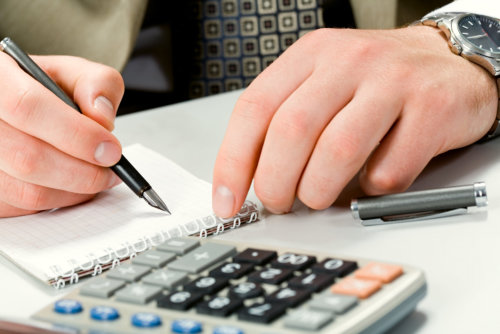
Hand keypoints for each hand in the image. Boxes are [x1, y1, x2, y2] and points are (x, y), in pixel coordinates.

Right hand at [0, 54, 123, 216]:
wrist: (11, 103)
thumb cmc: (38, 89)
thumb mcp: (70, 72)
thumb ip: (97, 84)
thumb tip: (103, 117)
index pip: (28, 106)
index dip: (76, 134)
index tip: (110, 149)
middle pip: (28, 158)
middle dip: (83, 172)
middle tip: (111, 169)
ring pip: (26, 191)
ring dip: (74, 191)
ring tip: (97, 177)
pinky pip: (22, 207)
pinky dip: (56, 201)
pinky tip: (71, 186)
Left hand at [212, 25, 497, 216]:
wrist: (449, 61)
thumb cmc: (376, 81)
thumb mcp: (323, 82)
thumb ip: (286, 119)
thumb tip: (250, 178)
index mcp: (311, 55)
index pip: (255, 108)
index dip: (234, 161)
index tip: (227, 200)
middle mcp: (348, 62)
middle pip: (292, 130)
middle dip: (276, 183)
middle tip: (279, 203)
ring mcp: (392, 82)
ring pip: (338, 150)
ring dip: (319, 190)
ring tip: (318, 198)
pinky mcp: (430, 109)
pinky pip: (388, 170)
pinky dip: (370, 190)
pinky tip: (368, 181)